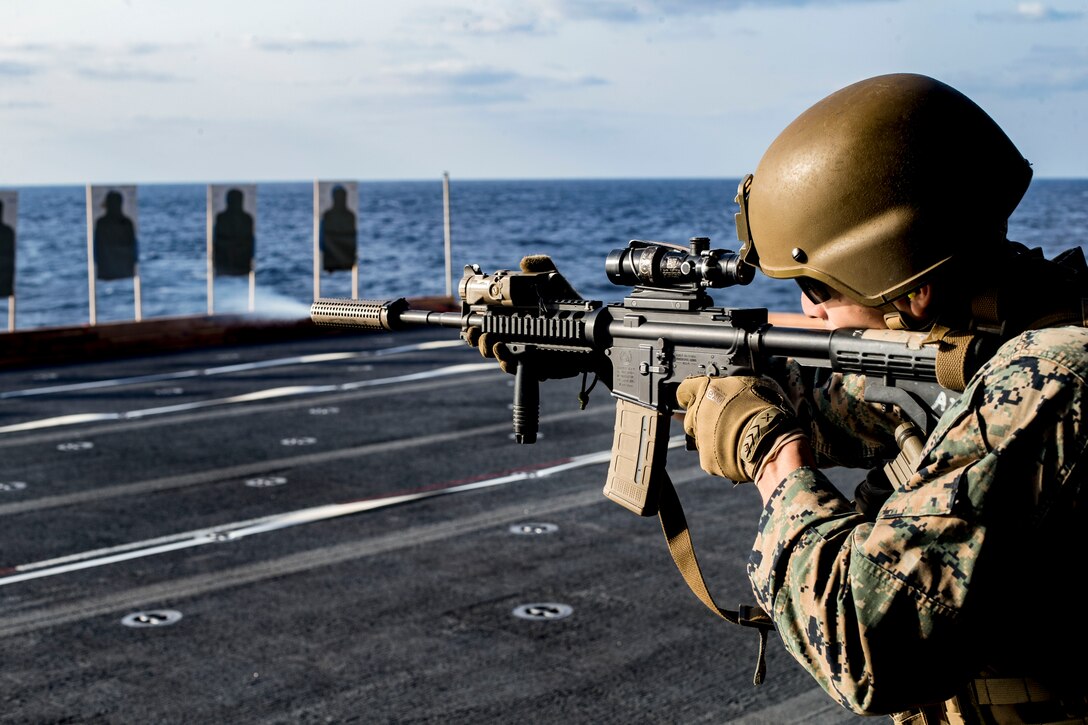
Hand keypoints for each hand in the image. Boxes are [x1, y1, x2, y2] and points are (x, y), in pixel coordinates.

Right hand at [464, 255, 598, 380]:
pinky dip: (506, 361)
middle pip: (483, 340)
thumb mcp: (556, 282)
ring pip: (495, 355)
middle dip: (474, 337)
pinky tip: (505, 352)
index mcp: (511, 318)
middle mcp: (513, 336)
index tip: (466, 317)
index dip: (472, 321)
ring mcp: (522, 352)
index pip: (484, 321)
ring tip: (491, 340)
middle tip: (474, 330)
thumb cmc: (570, 306)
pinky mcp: (534, 366)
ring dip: (488, 348)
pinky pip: (515, 368)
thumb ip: (542, 267)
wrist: (591, 329)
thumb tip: (524, 262)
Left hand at [675, 375, 805, 482]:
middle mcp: (699, 412)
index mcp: (708, 390)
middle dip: (703, 417)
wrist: (771, 442)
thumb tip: (738, 378)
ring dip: (712, 436)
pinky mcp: (707, 459)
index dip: (691, 394)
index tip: (697, 398)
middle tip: (725, 420)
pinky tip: (736, 450)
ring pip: (700, 436)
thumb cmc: (768, 410)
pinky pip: (710, 456)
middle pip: (691, 415)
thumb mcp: (756, 382)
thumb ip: (736, 381)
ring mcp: (701, 437)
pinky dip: (720, 455)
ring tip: (734, 436)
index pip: (685, 389)